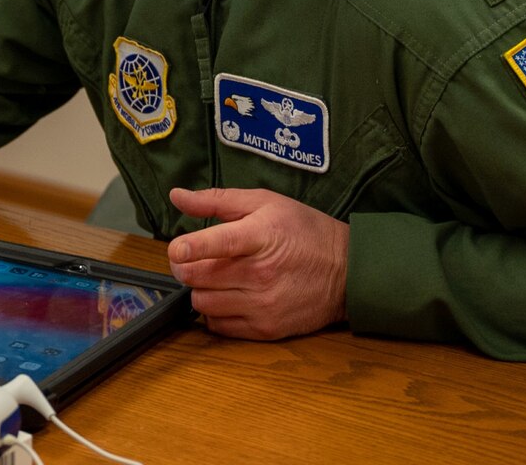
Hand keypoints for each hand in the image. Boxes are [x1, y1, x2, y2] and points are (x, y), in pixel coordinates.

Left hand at [166, 186, 348, 339]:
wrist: (348, 272)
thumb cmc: (305, 231)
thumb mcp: (265, 202)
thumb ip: (217, 200)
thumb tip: (178, 196)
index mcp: (261, 236)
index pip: (219, 243)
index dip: (190, 246)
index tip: (176, 248)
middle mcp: (260, 273)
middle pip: (199, 276)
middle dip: (185, 265)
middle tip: (190, 257)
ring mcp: (263, 305)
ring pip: (203, 303)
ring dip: (199, 289)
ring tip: (213, 276)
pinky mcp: (265, 328)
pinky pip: (218, 326)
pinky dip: (213, 311)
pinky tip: (226, 296)